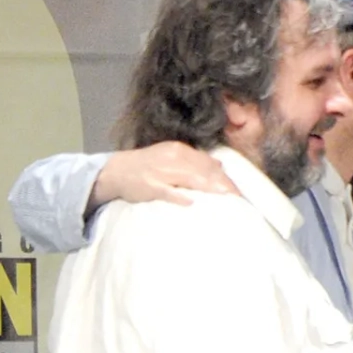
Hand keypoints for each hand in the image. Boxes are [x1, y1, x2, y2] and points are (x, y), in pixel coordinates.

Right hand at [89, 142, 236, 211]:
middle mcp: (172, 158)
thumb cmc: (147, 166)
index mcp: (179, 150)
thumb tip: (219, 164)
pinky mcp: (150, 185)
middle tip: (237, 197)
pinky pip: (168, 191)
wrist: (116, 171)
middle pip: (203, 170)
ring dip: (209, 188)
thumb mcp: (171, 157)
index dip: (224, 176)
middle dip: (222, 184)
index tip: (237, 190)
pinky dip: (180, 196)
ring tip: (224, 198)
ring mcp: (161, 171)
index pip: (208, 163)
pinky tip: (192, 202)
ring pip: (190, 178)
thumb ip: (194, 160)